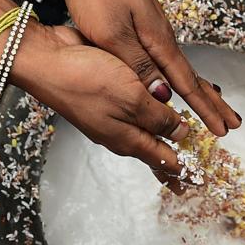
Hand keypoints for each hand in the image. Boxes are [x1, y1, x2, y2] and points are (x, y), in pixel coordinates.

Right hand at [13, 24, 190, 190]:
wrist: (47, 61)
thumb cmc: (86, 80)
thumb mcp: (133, 100)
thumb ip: (160, 118)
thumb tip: (183, 132)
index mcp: (128, 139)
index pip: (163, 161)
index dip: (183, 171)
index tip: (197, 183)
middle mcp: (120, 132)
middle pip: (153, 151)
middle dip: (174, 163)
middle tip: (190, 178)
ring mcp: (111, 115)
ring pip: (145, 131)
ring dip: (165, 138)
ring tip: (182, 146)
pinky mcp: (107, 95)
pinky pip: (136, 110)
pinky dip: (153, 115)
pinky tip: (159, 111)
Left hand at [48, 0, 240, 136]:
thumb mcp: (112, 33)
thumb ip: (137, 66)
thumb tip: (163, 96)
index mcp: (158, 40)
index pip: (187, 84)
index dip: (204, 110)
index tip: (223, 130)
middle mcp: (159, 36)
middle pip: (191, 77)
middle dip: (212, 102)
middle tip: (232, 123)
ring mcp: (149, 29)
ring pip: (177, 68)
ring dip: (195, 91)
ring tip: (211, 105)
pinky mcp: (136, 24)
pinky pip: (161, 59)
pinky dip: (174, 76)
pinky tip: (171, 78)